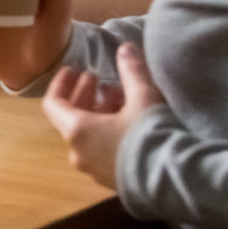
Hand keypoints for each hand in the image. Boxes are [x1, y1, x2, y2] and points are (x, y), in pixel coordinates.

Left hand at [41, 42, 164, 188]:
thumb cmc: (150, 134)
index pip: (53, 104)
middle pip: (71, 118)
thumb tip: (125, 47)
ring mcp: (94, 170)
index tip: (74, 69)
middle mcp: (79, 152)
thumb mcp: (142, 96)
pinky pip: (99, 149)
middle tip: (98, 78)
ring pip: (87, 134)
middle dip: (84, 94)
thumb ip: (131, 70)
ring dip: (98, 111)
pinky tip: (128, 120)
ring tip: (119, 95)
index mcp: (77, 131)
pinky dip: (106, 130)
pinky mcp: (111, 180)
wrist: (174, 181)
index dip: (61, 83)